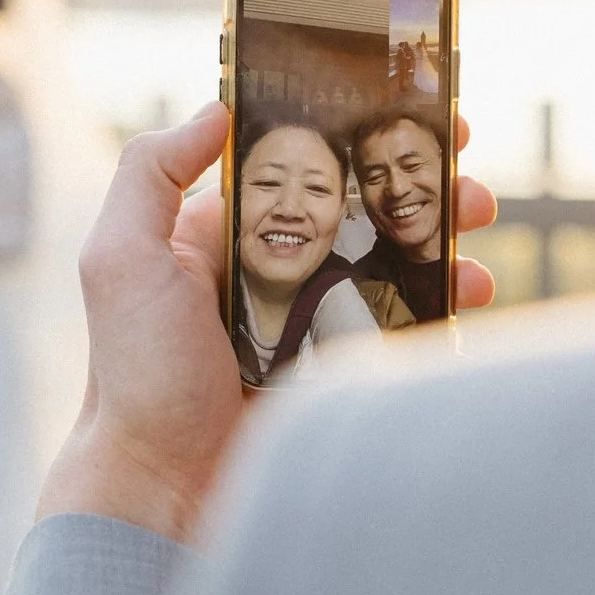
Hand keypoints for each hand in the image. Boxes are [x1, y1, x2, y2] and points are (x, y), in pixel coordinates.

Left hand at [39, 102, 496, 544]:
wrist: (166, 486)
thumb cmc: (136, 374)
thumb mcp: (120, 259)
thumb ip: (150, 174)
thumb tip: (215, 108)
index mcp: (223, 233)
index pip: (297, 165)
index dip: (349, 134)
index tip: (401, 108)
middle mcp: (273, 268)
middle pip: (360, 206)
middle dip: (415, 180)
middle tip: (461, 168)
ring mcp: (316, 319)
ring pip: (394, 260)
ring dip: (442, 235)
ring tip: (474, 225)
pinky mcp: (345, 368)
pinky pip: (405, 322)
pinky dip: (446, 300)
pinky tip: (470, 290)